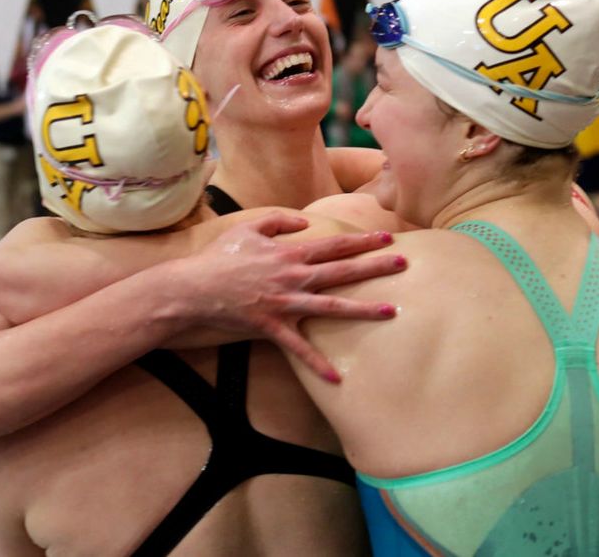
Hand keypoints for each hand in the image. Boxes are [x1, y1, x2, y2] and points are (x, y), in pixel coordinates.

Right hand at [180, 212, 404, 382]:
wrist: (193, 288)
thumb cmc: (220, 256)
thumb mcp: (248, 228)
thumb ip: (279, 222)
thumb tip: (306, 225)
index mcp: (289, 253)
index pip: (334, 245)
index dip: (362, 240)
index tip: (387, 237)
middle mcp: (293, 277)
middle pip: (342, 271)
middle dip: (375, 266)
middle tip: (404, 263)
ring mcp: (285, 303)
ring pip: (332, 307)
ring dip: (363, 309)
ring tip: (391, 311)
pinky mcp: (273, 327)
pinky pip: (299, 349)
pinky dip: (317, 363)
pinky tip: (337, 377)